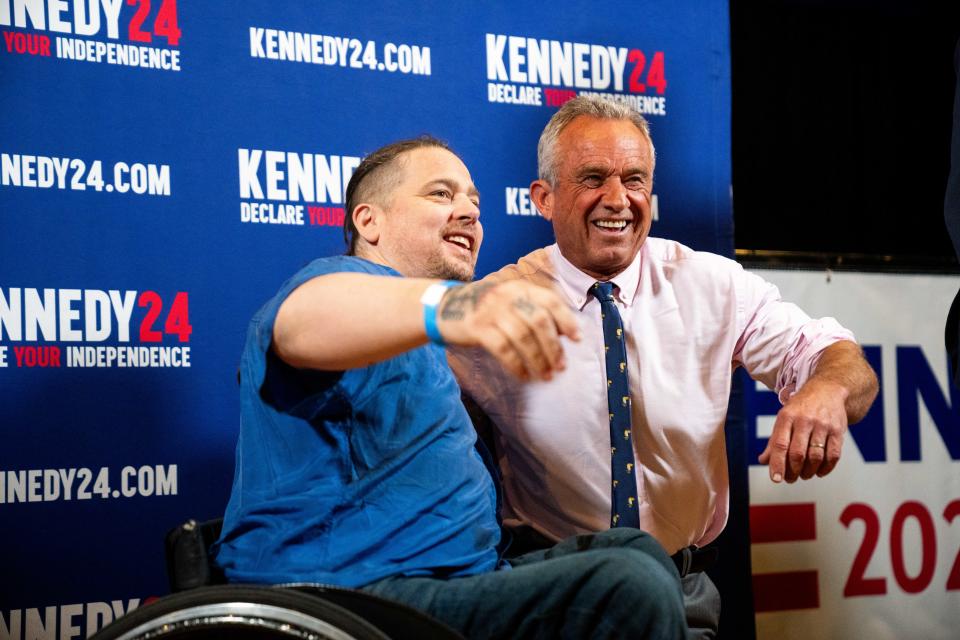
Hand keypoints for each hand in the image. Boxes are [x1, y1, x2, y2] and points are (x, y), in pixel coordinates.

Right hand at [436, 280, 580, 380]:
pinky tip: (524, 376)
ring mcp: (491, 311)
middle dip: (553, 347)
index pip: (550, 301)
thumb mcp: (509, 302)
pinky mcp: (477, 327)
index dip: (566, 320)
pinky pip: (503, 349)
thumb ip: (532, 312)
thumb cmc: (485, 309)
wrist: (444, 307)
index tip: (577, 339)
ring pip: (523, 337)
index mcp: (519, 288)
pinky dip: (516, 365)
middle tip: (561, 366)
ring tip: (546, 375)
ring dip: (538, 360)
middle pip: (539, 322)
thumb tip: (562, 335)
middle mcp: (507, 296)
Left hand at [758, 379, 848, 482]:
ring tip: (804, 475)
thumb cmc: (802, 408)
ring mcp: (823, 425)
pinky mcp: (838, 431)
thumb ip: (774, 440)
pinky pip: (833, 455)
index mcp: (787, 417)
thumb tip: (763, 460)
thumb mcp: (784, 418)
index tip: (776, 479)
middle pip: (798, 453)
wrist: (827, 390)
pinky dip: (826, 468)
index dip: (777, 464)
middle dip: (793, 471)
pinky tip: (819, 472)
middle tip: (790, 479)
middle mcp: (805, 420)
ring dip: (808, 472)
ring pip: (815, 457)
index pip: (780, 444)